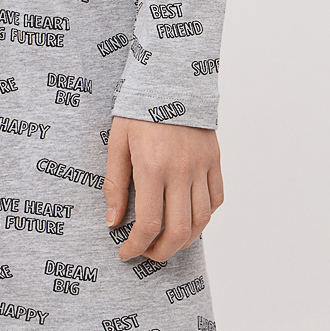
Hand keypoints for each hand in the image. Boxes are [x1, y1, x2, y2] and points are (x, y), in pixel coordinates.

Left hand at [102, 114, 223, 262]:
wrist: (170, 78)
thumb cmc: (138, 109)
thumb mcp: (117, 142)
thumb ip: (114, 184)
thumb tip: (113, 221)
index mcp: (152, 167)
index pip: (149, 224)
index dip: (137, 246)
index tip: (126, 252)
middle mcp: (181, 171)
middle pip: (179, 231)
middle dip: (161, 252)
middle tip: (147, 252)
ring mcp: (201, 166)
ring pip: (201, 220)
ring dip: (184, 240)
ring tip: (166, 240)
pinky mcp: (214, 160)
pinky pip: (216, 199)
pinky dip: (204, 216)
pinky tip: (188, 217)